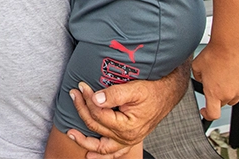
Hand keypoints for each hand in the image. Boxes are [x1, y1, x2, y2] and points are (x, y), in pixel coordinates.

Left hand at [69, 64, 187, 157]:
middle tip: (74, 94)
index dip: (87, 100)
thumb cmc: (152, 91)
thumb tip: (95, 99)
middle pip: (96, 126)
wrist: (166, 94)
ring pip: (102, 147)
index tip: (81, 86)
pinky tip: (90, 154)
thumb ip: (114, 94)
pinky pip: (113, 152)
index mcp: (128, 126)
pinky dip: (101, 155)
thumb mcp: (134, 89)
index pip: (99, 114)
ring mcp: (128, 140)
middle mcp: (127, 137)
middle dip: (82, 109)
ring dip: (85, 141)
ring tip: (71, 134)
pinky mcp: (128, 139)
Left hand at [192, 42, 238, 119]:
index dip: (207, 115)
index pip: (213, 114)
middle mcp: (228, 94)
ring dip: (227, 93)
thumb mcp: (196, 66)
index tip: (204, 111)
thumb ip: (197, 78)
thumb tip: (200, 81)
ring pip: (232, 98)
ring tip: (222, 78)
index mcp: (213, 93)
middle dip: (216, 96)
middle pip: (221, 103)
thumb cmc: (213, 54)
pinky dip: (237, 89)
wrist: (229, 46)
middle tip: (213, 82)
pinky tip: (232, 79)